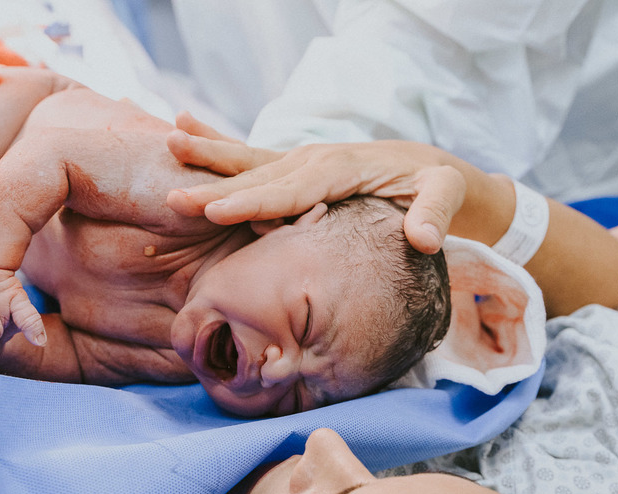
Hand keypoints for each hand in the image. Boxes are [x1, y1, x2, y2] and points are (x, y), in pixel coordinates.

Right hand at [165, 112, 465, 253]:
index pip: (292, 190)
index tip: (218, 212)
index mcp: (343, 168)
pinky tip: (182, 130)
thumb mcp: (448, 198)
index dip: (255, 201)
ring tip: (169, 144)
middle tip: (176, 197)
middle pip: (260, 176)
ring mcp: (303, 161)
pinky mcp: (297, 169)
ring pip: (249, 162)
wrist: (436, 174)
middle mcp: (316, 159)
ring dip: (209, 158)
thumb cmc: (440, 191)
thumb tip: (423, 238)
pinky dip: (218, 146)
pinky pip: (252, 158)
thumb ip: (435, 215)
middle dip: (217, 186)